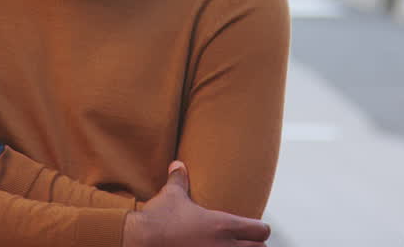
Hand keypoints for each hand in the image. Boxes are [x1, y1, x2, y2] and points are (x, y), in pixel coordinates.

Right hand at [123, 162, 269, 246]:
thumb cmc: (158, 220)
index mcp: (223, 225)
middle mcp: (224, 246)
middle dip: (255, 245)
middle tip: (246, 241)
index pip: (261, 230)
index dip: (260, 228)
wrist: (141, 240)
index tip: (255, 227)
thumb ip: (179, 180)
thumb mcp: (171, 196)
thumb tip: (178, 165)